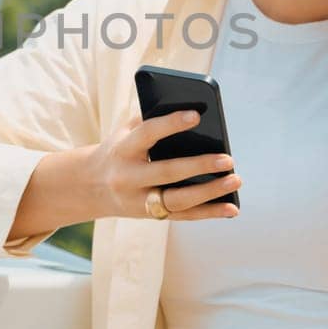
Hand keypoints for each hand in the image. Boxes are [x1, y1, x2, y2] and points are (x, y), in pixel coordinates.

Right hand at [86, 110, 241, 220]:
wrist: (92, 186)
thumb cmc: (120, 150)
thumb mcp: (124, 132)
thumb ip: (150, 120)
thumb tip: (191, 111)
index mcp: (122, 150)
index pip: (147, 134)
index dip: (170, 124)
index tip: (197, 115)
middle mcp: (129, 178)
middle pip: (167, 172)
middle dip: (199, 165)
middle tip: (228, 159)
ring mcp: (139, 201)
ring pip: (178, 200)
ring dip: (210, 192)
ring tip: (235, 179)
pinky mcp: (152, 216)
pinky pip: (184, 216)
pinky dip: (210, 213)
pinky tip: (232, 208)